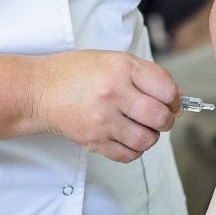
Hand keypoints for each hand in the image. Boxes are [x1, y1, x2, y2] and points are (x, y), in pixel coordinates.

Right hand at [32, 50, 181, 162]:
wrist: (39, 91)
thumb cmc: (76, 73)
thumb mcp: (114, 59)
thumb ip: (147, 75)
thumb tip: (176, 98)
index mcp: (121, 69)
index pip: (166, 89)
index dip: (175, 98)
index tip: (171, 101)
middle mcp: (113, 94)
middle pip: (160, 117)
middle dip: (167, 119)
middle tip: (160, 117)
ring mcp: (102, 120)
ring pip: (146, 140)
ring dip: (151, 136)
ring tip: (142, 127)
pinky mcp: (93, 141)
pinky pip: (128, 155)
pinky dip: (135, 149)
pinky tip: (128, 137)